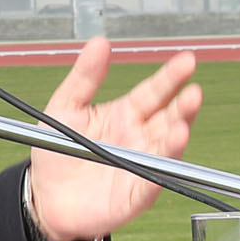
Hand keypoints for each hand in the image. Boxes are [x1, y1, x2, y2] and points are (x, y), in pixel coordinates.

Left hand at [28, 38, 202, 240]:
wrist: (45, 198)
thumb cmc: (58, 152)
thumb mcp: (65, 107)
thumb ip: (85, 77)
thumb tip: (100, 42)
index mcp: (126, 114)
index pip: (155, 92)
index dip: (171, 77)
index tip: (187, 61)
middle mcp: (140, 139)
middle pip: (168, 119)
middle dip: (184, 107)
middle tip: (194, 93)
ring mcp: (141, 167)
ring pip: (166, 150)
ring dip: (177, 138)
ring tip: (183, 125)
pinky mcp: (135, 196)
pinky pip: (151, 184)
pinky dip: (160, 172)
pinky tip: (167, 160)